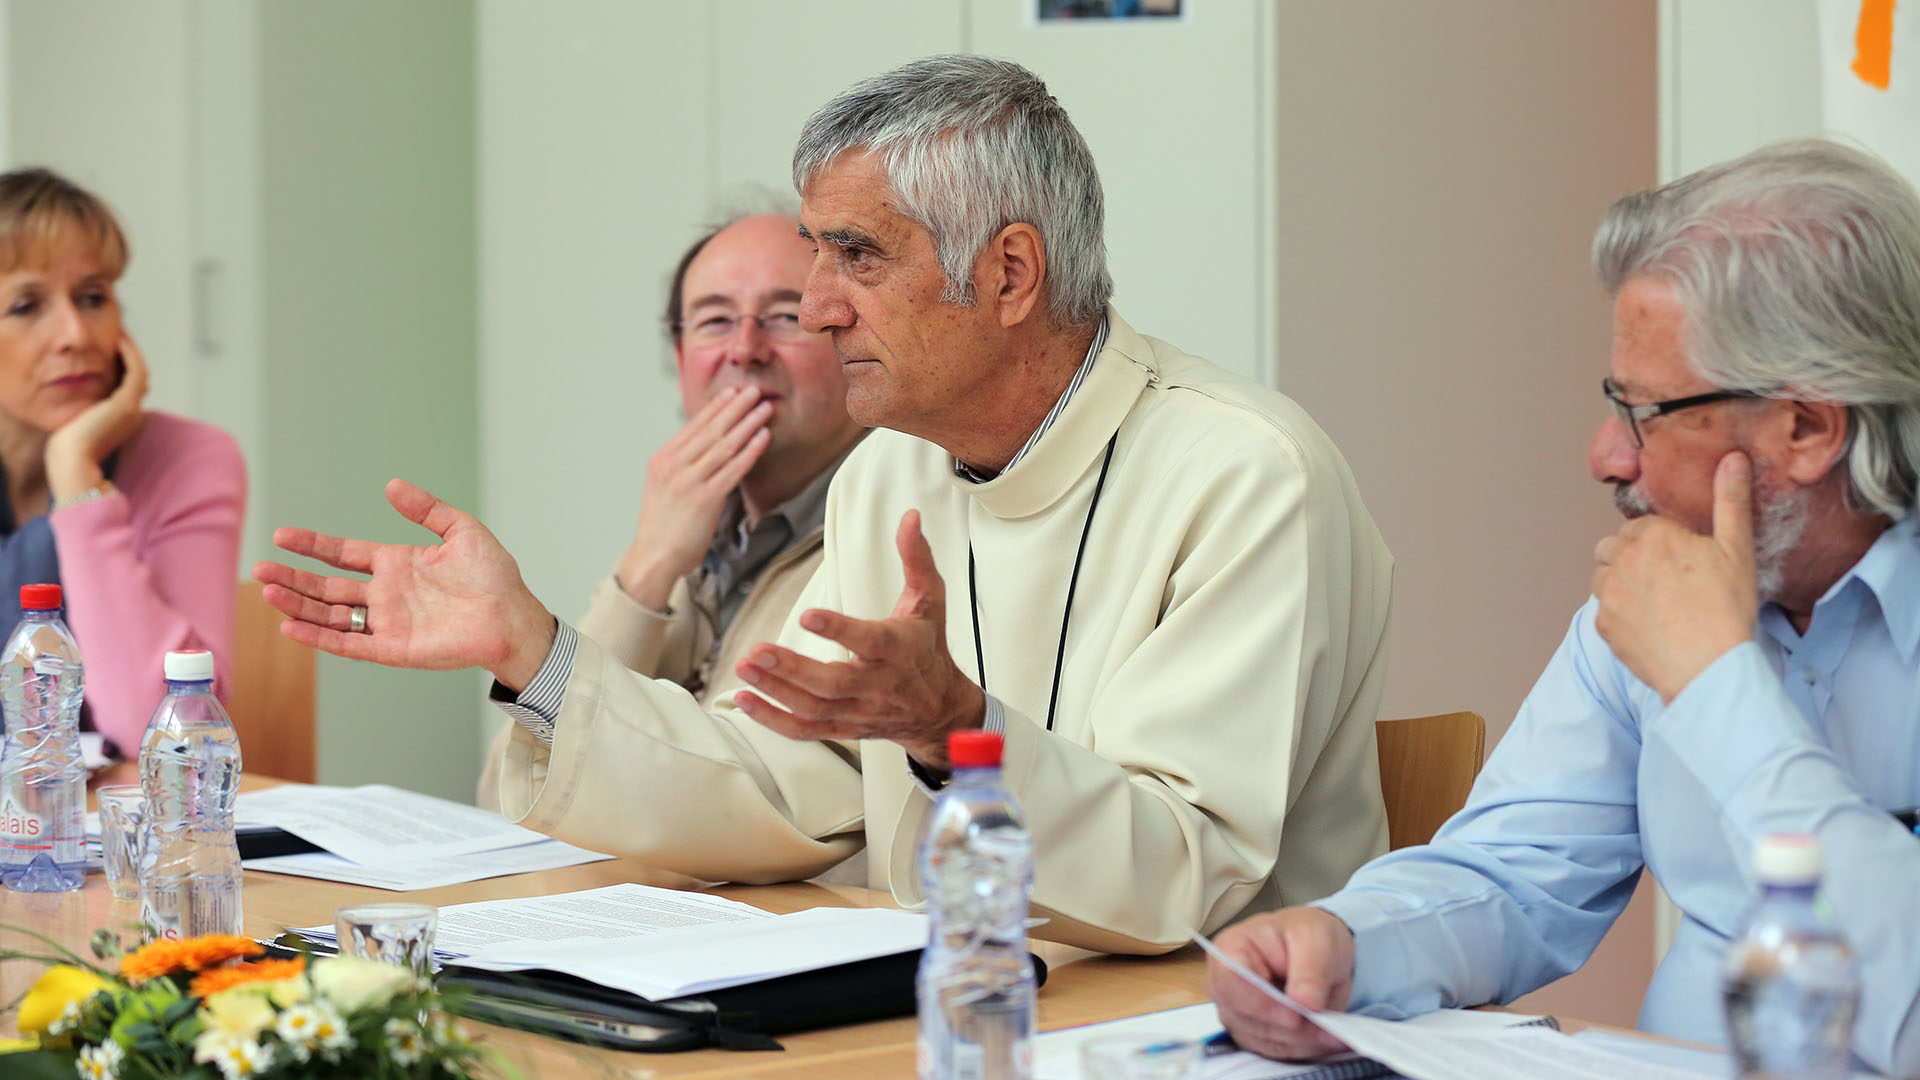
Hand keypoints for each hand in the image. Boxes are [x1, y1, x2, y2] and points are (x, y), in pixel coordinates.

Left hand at [46, 334, 149, 499]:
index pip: (128, 388)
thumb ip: (82, 411)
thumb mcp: (77, 424)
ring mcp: (132, 408)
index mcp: (122, 420)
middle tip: (119, 337)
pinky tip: (119, 340)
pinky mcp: (126, 402)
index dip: (122, 367)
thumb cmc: (67, 448)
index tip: (110, 351)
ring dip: (132, 352)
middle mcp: (132, 413)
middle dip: (129, 357)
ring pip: (141, 372)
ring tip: (121, 335)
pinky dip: (131, 354)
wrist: (73, 460)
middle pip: (137, 378)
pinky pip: (136, 370)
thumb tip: (72, 400)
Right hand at [253, 478, 557, 689]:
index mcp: (398, 564)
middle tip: (260, 569)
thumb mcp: (462, 530)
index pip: (344, 554)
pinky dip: (320, 637)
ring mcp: (387, 622)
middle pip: (327, 586)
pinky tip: (291, 627)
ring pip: (331, 614)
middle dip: (293, 578)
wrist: (513, 617)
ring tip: (267, 592)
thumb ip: (426, 509)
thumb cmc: (495, 576)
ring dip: (298, 605)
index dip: (313, 545)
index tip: (282, 536)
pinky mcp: (394, 649)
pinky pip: (350, 644)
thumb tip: (391, 485)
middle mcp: (386, 594)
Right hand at [615, 387, 772, 608]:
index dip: (716, 407)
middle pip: (711, 430)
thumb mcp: (662, 487)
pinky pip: (733, 469)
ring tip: (763, 409)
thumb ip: (680, 466)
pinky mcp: (705, 498)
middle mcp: (674, 466)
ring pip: (724, 445)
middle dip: (735, 408)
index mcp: (662, 460)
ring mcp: (689, 481)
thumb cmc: (661, 527)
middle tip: (753, 390)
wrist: (654, 557)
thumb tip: (704, 448)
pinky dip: (750, 450)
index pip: (693, 426)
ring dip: (747, 423)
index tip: (732, 393)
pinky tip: (763, 438)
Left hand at [732, 509, 984, 766]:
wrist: (939, 710)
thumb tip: (909, 517)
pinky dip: (773, 720)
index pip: (868, 640)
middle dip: (791, 668)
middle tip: (756, 650)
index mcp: (898, 649)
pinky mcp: (843, 728)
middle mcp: (877, 685)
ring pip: (813, 708)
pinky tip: (745, 699)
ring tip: (743, 667)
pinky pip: (805, 731)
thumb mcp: (929, 600)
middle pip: (832, 683)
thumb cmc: (928, 648)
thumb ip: (915, 558)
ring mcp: (858, 711)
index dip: (838, 630)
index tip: (807, 615)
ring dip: (775, 690)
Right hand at [1207, 907, 1354, 1060]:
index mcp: (1231, 948)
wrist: (1318, 952)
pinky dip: (1303, 1048)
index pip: (1229, 981)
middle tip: (1326, 1026)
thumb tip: (1304, 1003)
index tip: (1295, 1015)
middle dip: (1287, 1028)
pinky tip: (1326, 1037)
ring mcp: (1237, 1011)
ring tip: (1334, 1032)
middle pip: (1244, 1017)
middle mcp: (1226, 983)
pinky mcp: (1254, 1032)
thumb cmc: (1307, 935)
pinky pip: (1275, 1050)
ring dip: (1300, 1041)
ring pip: (1261, 1039)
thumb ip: (1310, 971)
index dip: (1259, 1003)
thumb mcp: (1316, 939)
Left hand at [1593, 452, 1757, 702]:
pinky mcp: (1601, 625)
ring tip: (1656, 603)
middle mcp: (1620, 559)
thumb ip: (1730, 501)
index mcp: (1650, 534)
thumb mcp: (1736, 549)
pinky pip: (1604, 611)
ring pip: (1603, 577)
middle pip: (1614, 547)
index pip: (1642, 526)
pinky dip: (1620, 615)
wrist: (1708, 668)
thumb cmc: (1726, 608)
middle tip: (1666, 581)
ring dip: (1621, 583)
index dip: (1662, 542)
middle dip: (1633, 557)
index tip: (1681, 561)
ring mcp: (1606, 593)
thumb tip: (1733, 458)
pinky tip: (1648, 625)